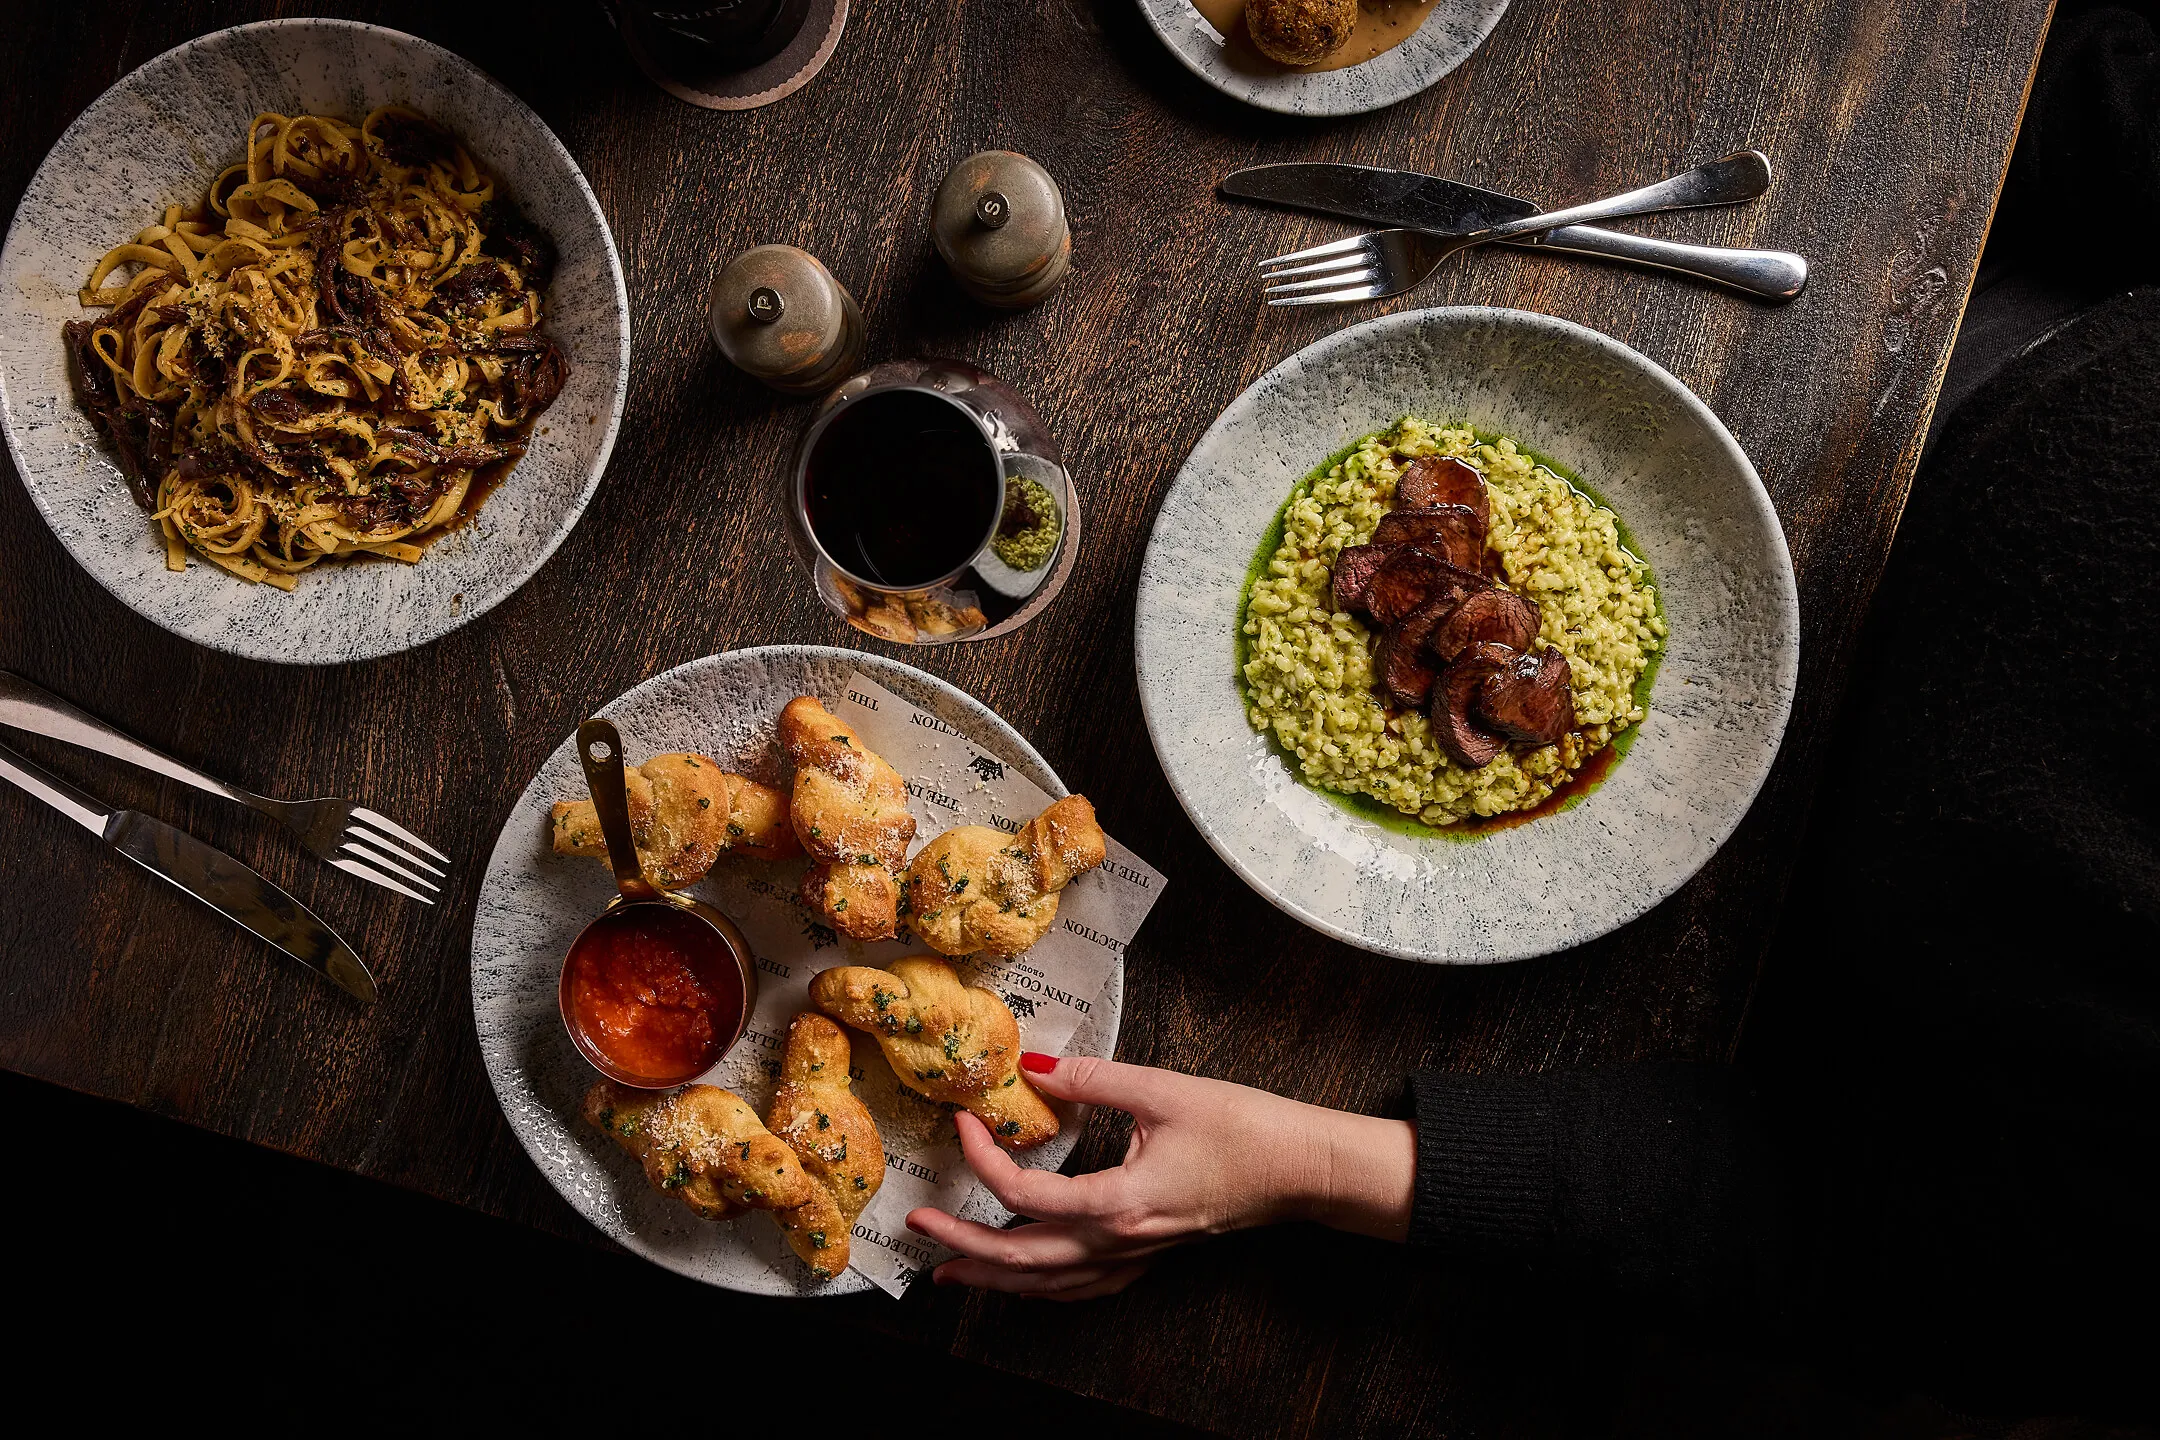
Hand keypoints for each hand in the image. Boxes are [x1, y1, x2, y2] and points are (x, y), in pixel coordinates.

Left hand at [905, 1053, 1414, 1299]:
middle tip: (918, 1227)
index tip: (964, 1122)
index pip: (1025, 1195)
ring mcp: (1136, 1255)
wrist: (1301, 1168)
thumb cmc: (1243, 1128)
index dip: (983, 1160)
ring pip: (1049, 1284)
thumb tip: (1035, 1066)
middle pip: (1023, 1259)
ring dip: (995, 1276)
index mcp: (1117, 1203)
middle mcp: (1120, 1241)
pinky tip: (1028, 1280)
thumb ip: (1094, 1080)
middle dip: (963, 1244)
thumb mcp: (1164, 1090)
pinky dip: (1043, 1286)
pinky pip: (1083, 1286)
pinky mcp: (1150, 1254)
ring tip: (950, 1270)